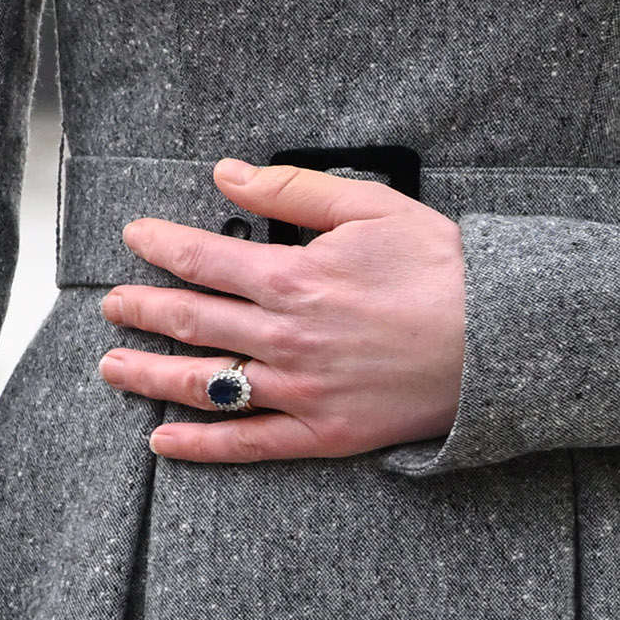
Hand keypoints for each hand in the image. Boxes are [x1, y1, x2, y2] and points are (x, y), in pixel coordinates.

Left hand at [98, 156, 466, 463]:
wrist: (507, 340)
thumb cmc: (445, 270)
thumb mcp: (373, 209)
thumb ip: (294, 189)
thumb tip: (227, 173)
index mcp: (294, 279)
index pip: (201, 259)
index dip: (158, 246)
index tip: (134, 239)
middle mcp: (285, 337)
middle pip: (189, 321)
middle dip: (140, 311)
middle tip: (112, 307)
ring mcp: (301, 390)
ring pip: (204, 384)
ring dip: (148, 375)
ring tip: (112, 368)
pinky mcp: (324, 433)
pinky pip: (248, 444)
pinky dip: (199, 446)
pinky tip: (161, 442)